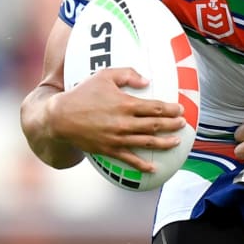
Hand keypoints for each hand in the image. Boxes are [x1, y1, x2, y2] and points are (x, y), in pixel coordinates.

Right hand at [49, 68, 185, 172]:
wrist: (59, 117)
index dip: (170, 109)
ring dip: (164, 143)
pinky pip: (129, 159)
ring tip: (176, 142)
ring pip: (147, 142)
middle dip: (172, 125)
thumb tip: (147, 80)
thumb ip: (127, 74)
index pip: (155, 107)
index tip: (180, 109)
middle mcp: (124, 122)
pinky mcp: (109, 149)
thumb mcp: (104, 76)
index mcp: (126, 104)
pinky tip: (154, 168)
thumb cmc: (82, 93)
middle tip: (183, 124)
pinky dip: (142, 165)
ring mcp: (117, 138)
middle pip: (155, 125)